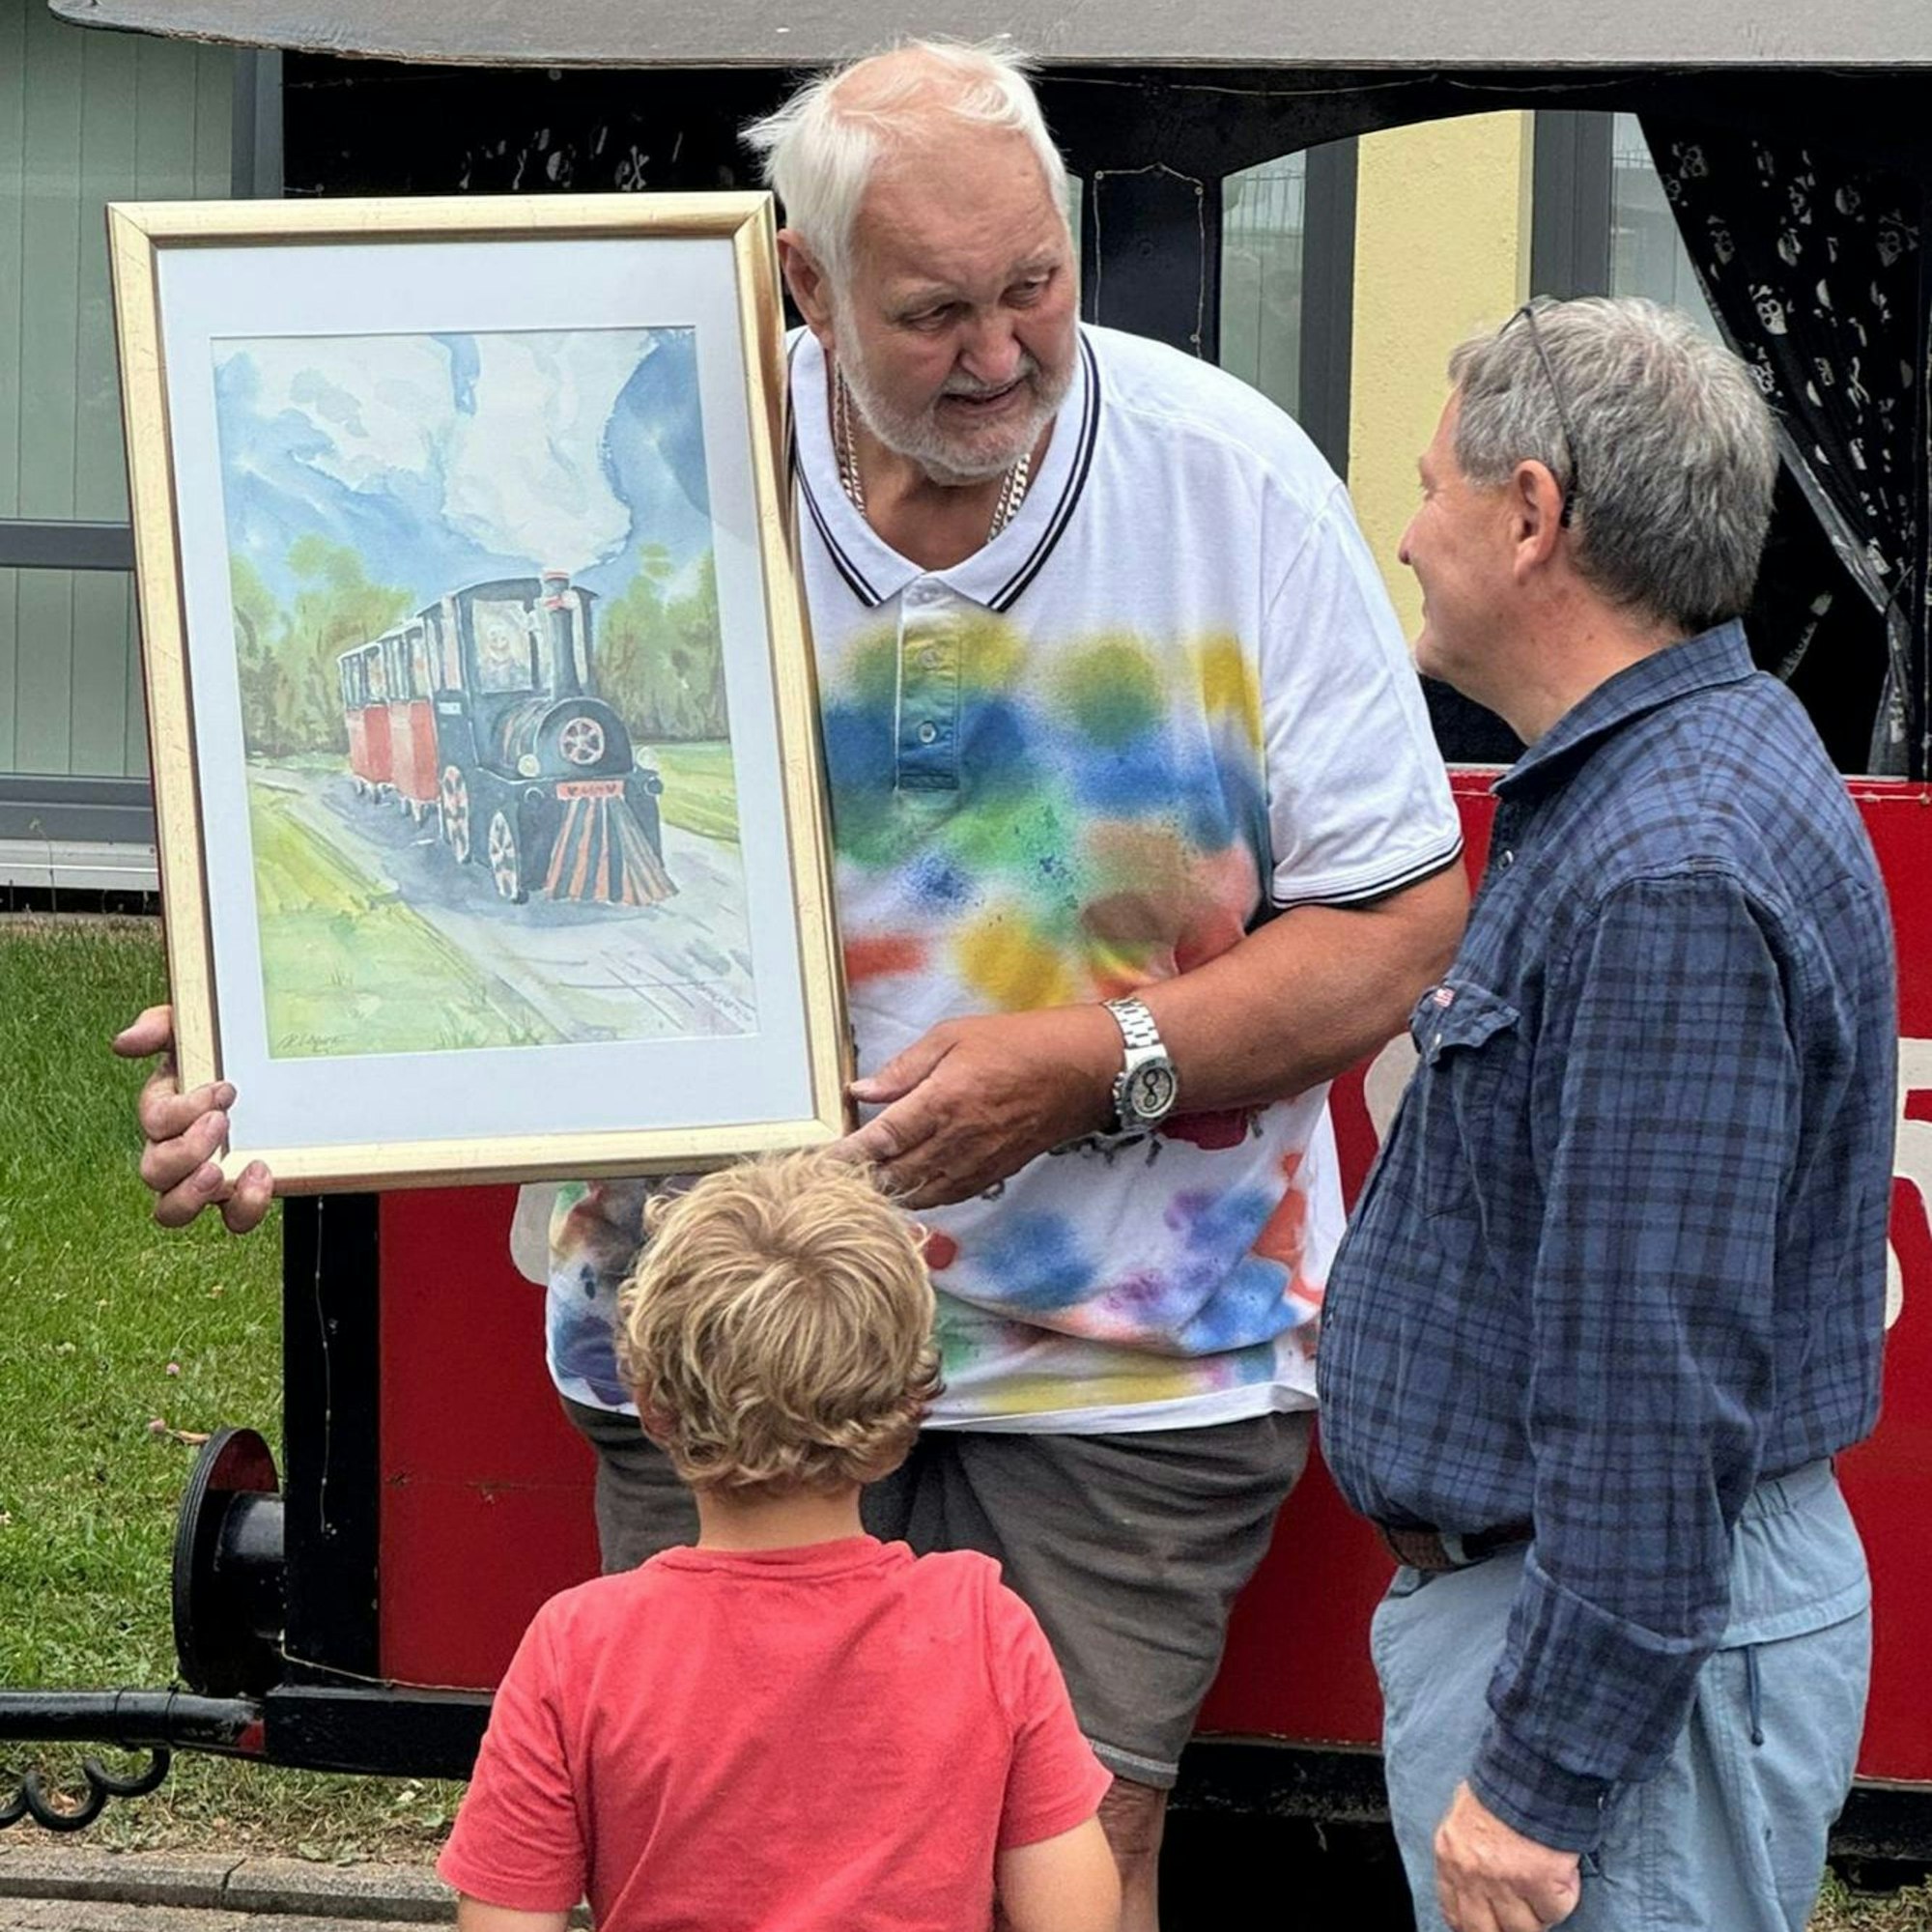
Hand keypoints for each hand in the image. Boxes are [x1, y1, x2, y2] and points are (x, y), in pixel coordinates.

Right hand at [113, 1003, 273, 1231]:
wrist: (283, 1073)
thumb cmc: (229, 1051)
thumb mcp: (197, 1027)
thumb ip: (161, 1025)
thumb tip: (124, 1043)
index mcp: (165, 1110)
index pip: (155, 1121)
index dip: (183, 1110)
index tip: (226, 1089)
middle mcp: (175, 1151)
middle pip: (153, 1172)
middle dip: (184, 1151)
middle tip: (221, 1123)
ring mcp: (204, 1179)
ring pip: (173, 1210)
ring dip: (193, 1194)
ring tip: (222, 1170)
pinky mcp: (239, 1195)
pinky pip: (233, 1219)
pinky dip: (245, 1206)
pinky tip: (263, 1175)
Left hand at [839, 1006, 1119, 1209]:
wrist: (1081, 1072)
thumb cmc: (1018, 1044)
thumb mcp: (954, 1036)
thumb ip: (904, 1067)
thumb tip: (862, 1090)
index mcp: (943, 1101)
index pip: (881, 1139)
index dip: (846, 1155)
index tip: (819, 1161)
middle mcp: (956, 1140)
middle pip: (893, 1176)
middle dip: (858, 1180)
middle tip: (830, 1177)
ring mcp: (975, 1163)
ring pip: (916, 1195)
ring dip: (886, 1193)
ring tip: (859, 1185)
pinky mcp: (991, 1175)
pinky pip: (944, 1198)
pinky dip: (917, 1198)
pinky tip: (902, 1188)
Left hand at [1434, 1782, 1580, 1931]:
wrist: (1529, 1768)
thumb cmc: (1499, 1785)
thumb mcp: (1463, 1815)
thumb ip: (1465, 1851)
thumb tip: (1475, 1878)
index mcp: (1450, 1856)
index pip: (1454, 1913)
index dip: (1472, 1926)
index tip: (1485, 1925)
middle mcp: (1474, 1875)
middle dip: (1505, 1930)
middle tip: (1520, 1919)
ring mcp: (1507, 1882)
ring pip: (1526, 1930)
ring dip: (1538, 1914)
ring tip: (1544, 1891)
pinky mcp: (1541, 1882)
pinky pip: (1556, 1910)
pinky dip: (1564, 1896)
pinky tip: (1562, 1873)